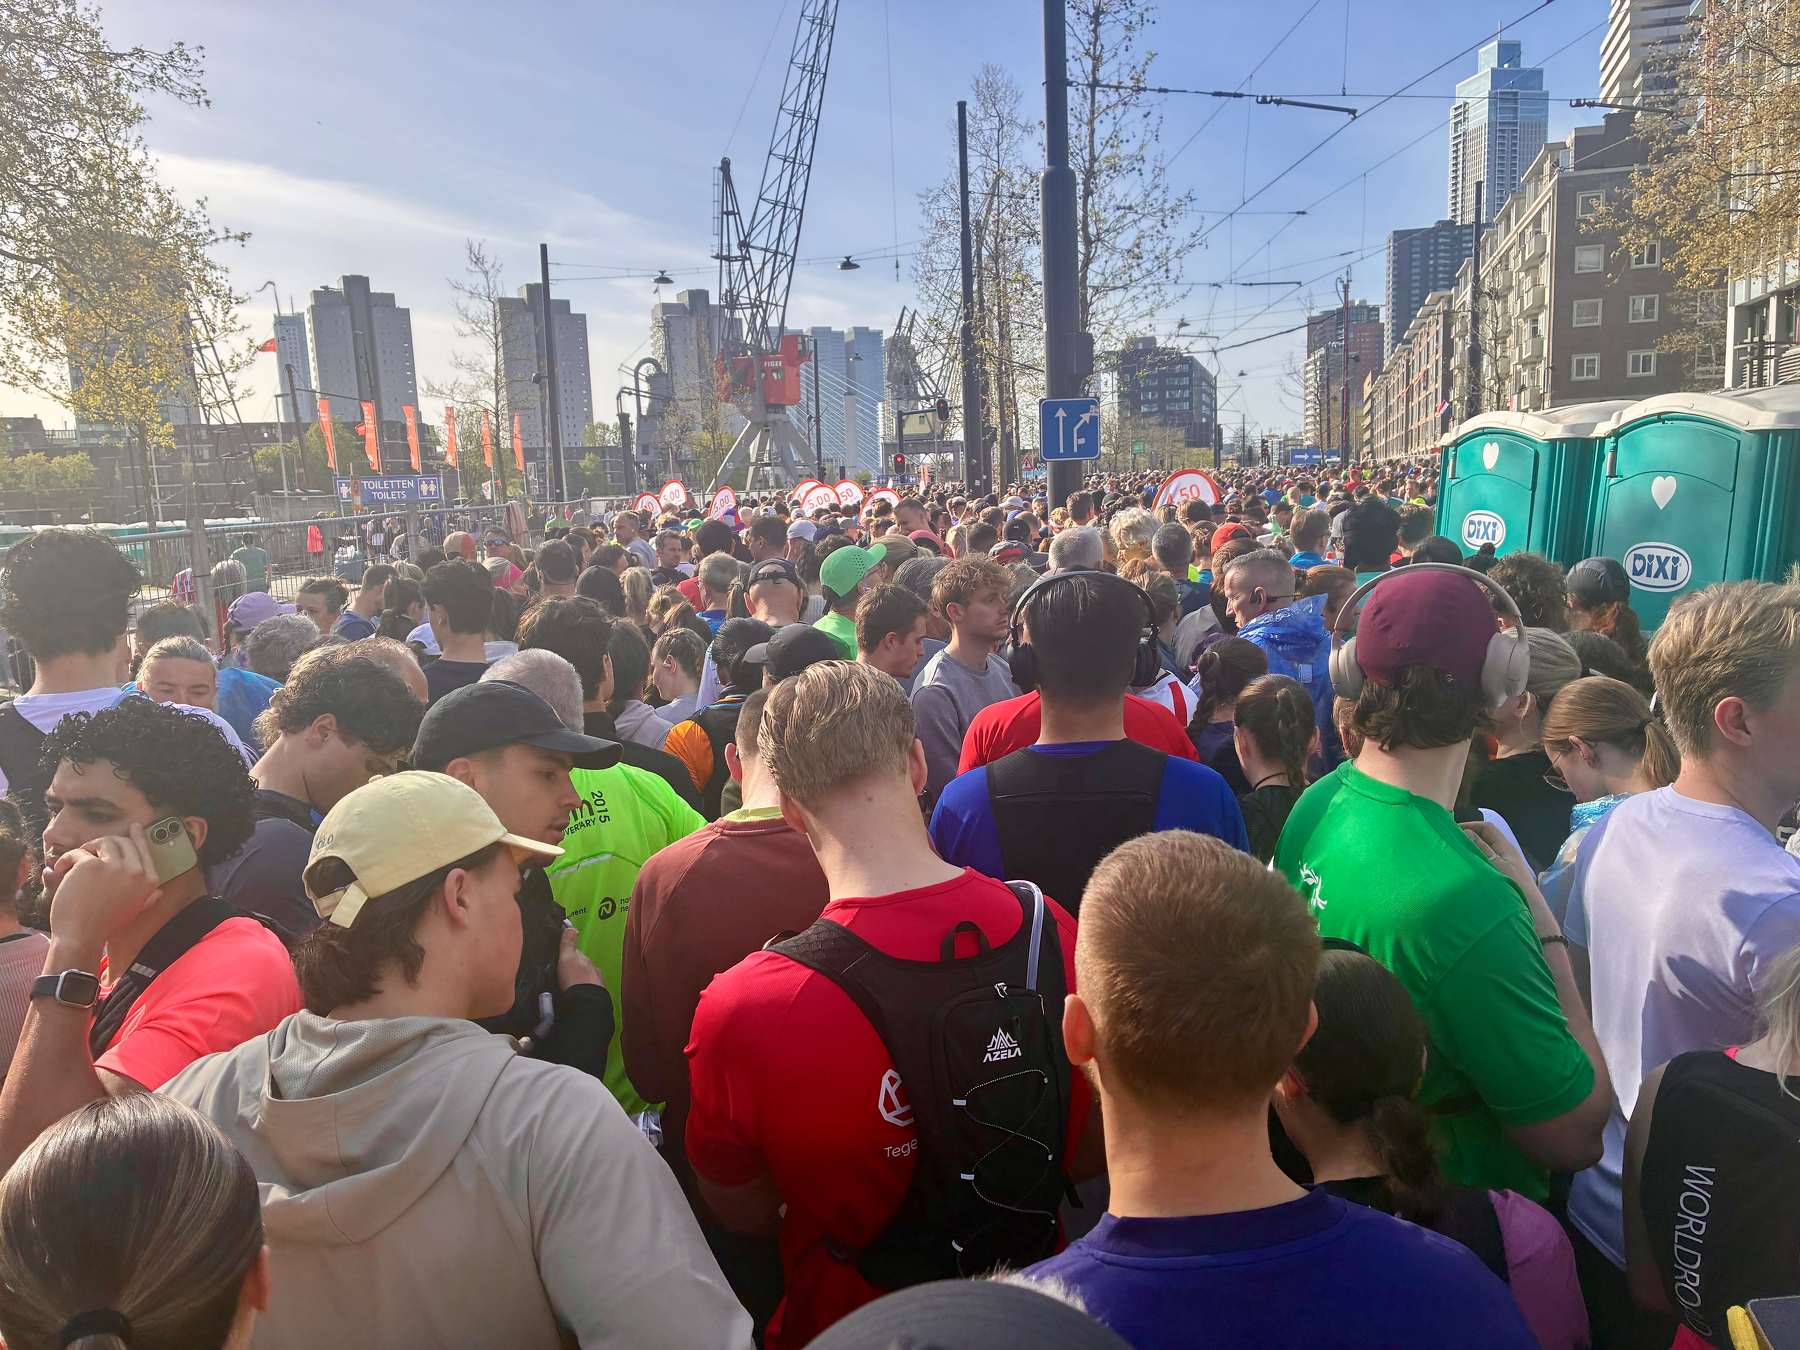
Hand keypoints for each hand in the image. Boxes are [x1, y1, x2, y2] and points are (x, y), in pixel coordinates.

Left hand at [47, 826, 162, 952]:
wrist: (82, 936)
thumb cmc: (105, 924)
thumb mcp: (134, 910)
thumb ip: (148, 898)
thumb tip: (160, 893)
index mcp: (148, 881)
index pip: (145, 851)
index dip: (138, 837)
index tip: (134, 827)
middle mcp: (136, 871)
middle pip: (124, 841)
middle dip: (105, 843)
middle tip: (91, 849)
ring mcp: (114, 866)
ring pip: (103, 841)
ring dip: (88, 848)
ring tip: (76, 860)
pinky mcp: (91, 865)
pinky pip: (79, 852)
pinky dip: (66, 859)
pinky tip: (60, 868)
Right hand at [553, 926, 602, 990]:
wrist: (586, 1003)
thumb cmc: (574, 980)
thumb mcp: (566, 959)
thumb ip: (568, 945)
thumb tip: (571, 927)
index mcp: (585, 960)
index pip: (577, 954)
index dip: (569, 955)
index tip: (562, 959)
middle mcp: (593, 969)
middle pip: (582, 966)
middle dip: (575, 969)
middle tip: (564, 975)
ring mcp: (597, 982)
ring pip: (587, 978)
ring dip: (580, 981)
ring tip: (570, 988)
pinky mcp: (598, 995)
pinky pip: (589, 990)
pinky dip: (584, 991)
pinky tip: (579, 996)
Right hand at [1460, 820, 1557, 934]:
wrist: (1532, 917)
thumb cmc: (1516, 889)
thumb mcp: (1498, 866)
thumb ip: (1482, 849)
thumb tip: (1466, 832)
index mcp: (1505, 848)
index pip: (1486, 828)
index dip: (1470, 826)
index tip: (1451, 832)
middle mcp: (1503, 856)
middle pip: (1483, 841)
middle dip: (1466, 840)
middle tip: (1448, 846)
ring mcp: (1501, 869)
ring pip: (1481, 855)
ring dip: (1468, 855)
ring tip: (1452, 859)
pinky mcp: (1498, 881)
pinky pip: (1482, 868)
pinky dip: (1471, 867)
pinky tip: (1462, 874)